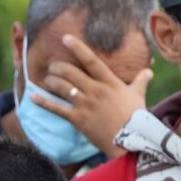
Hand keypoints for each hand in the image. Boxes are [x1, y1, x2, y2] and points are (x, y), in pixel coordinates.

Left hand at [29, 34, 153, 156]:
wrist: (131, 141)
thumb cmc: (136, 117)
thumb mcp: (138, 95)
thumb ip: (140, 81)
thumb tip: (149, 71)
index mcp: (110, 82)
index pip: (92, 61)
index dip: (78, 48)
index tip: (66, 38)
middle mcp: (96, 90)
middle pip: (71, 72)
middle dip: (58, 67)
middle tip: (52, 65)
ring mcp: (86, 104)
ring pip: (62, 87)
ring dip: (51, 81)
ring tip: (47, 78)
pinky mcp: (78, 119)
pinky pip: (57, 108)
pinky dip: (43, 102)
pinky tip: (32, 96)